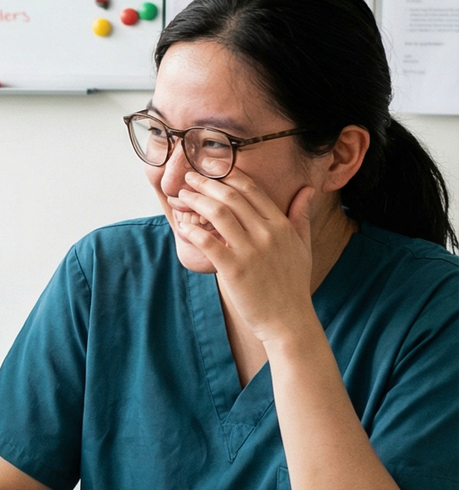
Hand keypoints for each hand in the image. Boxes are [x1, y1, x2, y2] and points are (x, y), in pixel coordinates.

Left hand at [172, 171, 315, 344]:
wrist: (288, 320)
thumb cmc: (293, 283)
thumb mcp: (303, 246)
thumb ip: (302, 216)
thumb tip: (307, 190)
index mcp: (282, 225)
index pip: (252, 189)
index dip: (228, 175)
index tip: (211, 169)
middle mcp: (267, 233)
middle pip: (231, 196)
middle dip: (206, 183)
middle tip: (188, 177)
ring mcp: (250, 251)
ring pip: (218, 213)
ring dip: (196, 200)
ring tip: (182, 196)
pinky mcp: (233, 269)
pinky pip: (208, 242)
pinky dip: (192, 230)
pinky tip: (183, 225)